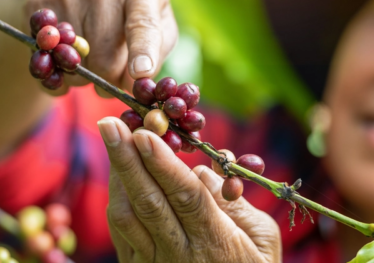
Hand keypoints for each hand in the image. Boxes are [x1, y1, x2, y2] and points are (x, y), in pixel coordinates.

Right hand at [23, 0, 177, 95]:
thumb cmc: (133, 14)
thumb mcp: (159, 26)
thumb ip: (156, 55)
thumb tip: (133, 83)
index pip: (143, 24)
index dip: (142, 51)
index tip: (141, 73)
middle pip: (104, 59)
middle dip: (111, 78)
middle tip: (114, 69)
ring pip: (74, 65)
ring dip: (85, 76)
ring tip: (92, 55)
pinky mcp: (37, 4)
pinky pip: (46, 63)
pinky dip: (59, 74)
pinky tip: (68, 57)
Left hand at [98, 117, 281, 262]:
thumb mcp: (264, 238)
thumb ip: (235, 204)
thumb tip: (203, 172)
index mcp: (216, 240)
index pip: (184, 195)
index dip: (162, 163)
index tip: (145, 133)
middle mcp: (180, 253)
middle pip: (148, 201)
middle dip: (126, 158)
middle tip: (110, 123)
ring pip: (126, 217)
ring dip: (117, 175)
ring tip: (112, 139)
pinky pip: (121, 234)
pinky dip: (116, 199)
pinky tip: (118, 174)